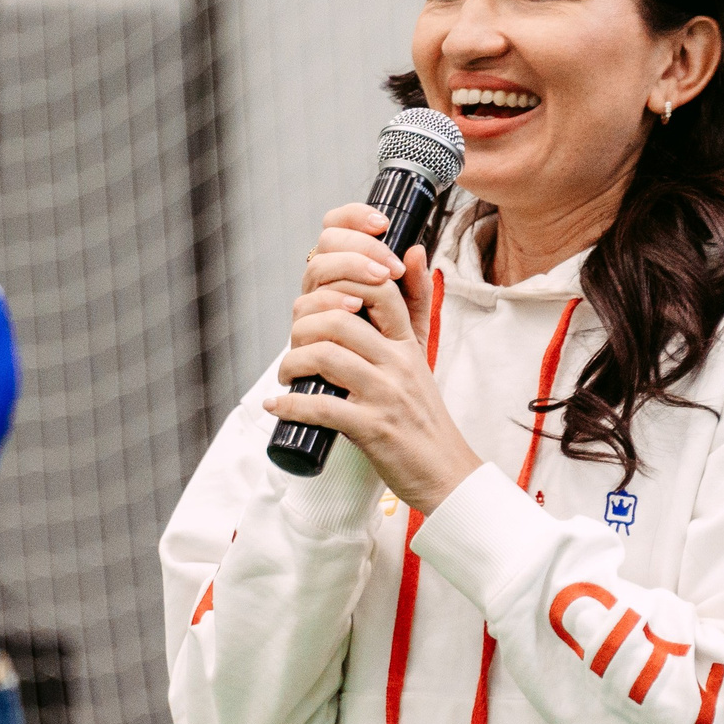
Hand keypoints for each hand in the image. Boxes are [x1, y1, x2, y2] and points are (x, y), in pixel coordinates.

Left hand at [265, 202, 482, 512]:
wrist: (446, 472)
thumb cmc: (423, 416)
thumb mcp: (421, 354)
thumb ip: (415, 305)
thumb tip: (412, 251)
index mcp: (406, 342)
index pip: (376, 287)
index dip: (340, 282)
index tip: (317, 302)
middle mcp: (397, 363)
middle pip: (339, 318)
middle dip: (302, 326)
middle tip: (293, 345)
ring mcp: (384, 395)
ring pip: (326, 355)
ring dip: (292, 363)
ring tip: (287, 376)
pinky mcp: (372, 428)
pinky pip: (321, 408)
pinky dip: (290, 406)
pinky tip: (277, 407)